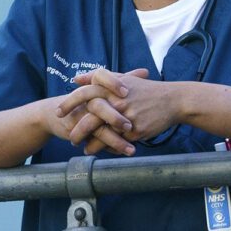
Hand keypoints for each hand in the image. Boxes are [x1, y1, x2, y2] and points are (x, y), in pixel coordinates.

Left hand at [54, 68, 185, 153]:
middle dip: (76, 130)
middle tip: (69, 137)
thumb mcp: (124, 79)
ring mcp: (126, 117)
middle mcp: (117, 101)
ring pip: (101, 133)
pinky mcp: (135, 130)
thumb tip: (76, 79)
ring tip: (83, 148)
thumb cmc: (147, 90)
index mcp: (112, 87)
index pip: (84, 94)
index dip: (69, 104)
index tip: (58, 113)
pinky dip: (108, 148)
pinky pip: (117, 142)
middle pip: (89, 117)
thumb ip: (98, 78)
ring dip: (90, 143)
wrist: (173, 101)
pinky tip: (101, 151)